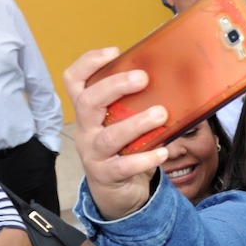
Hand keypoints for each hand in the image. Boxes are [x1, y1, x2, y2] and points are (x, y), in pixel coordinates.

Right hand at [63, 48, 169, 219]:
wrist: (117, 193)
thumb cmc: (124, 149)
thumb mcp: (123, 123)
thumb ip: (135, 105)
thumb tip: (171, 81)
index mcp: (88, 112)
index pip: (74, 81)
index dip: (88, 63)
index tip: (114, 52)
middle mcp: (86, 130)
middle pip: (87, 102)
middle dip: (115, 87)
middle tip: (143, 78)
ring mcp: (93, 153)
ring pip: (108, 136)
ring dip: (135, 124)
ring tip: (160, 114)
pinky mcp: (106, 175)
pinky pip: (123, 166)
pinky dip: (144, 159)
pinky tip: (162, 152)